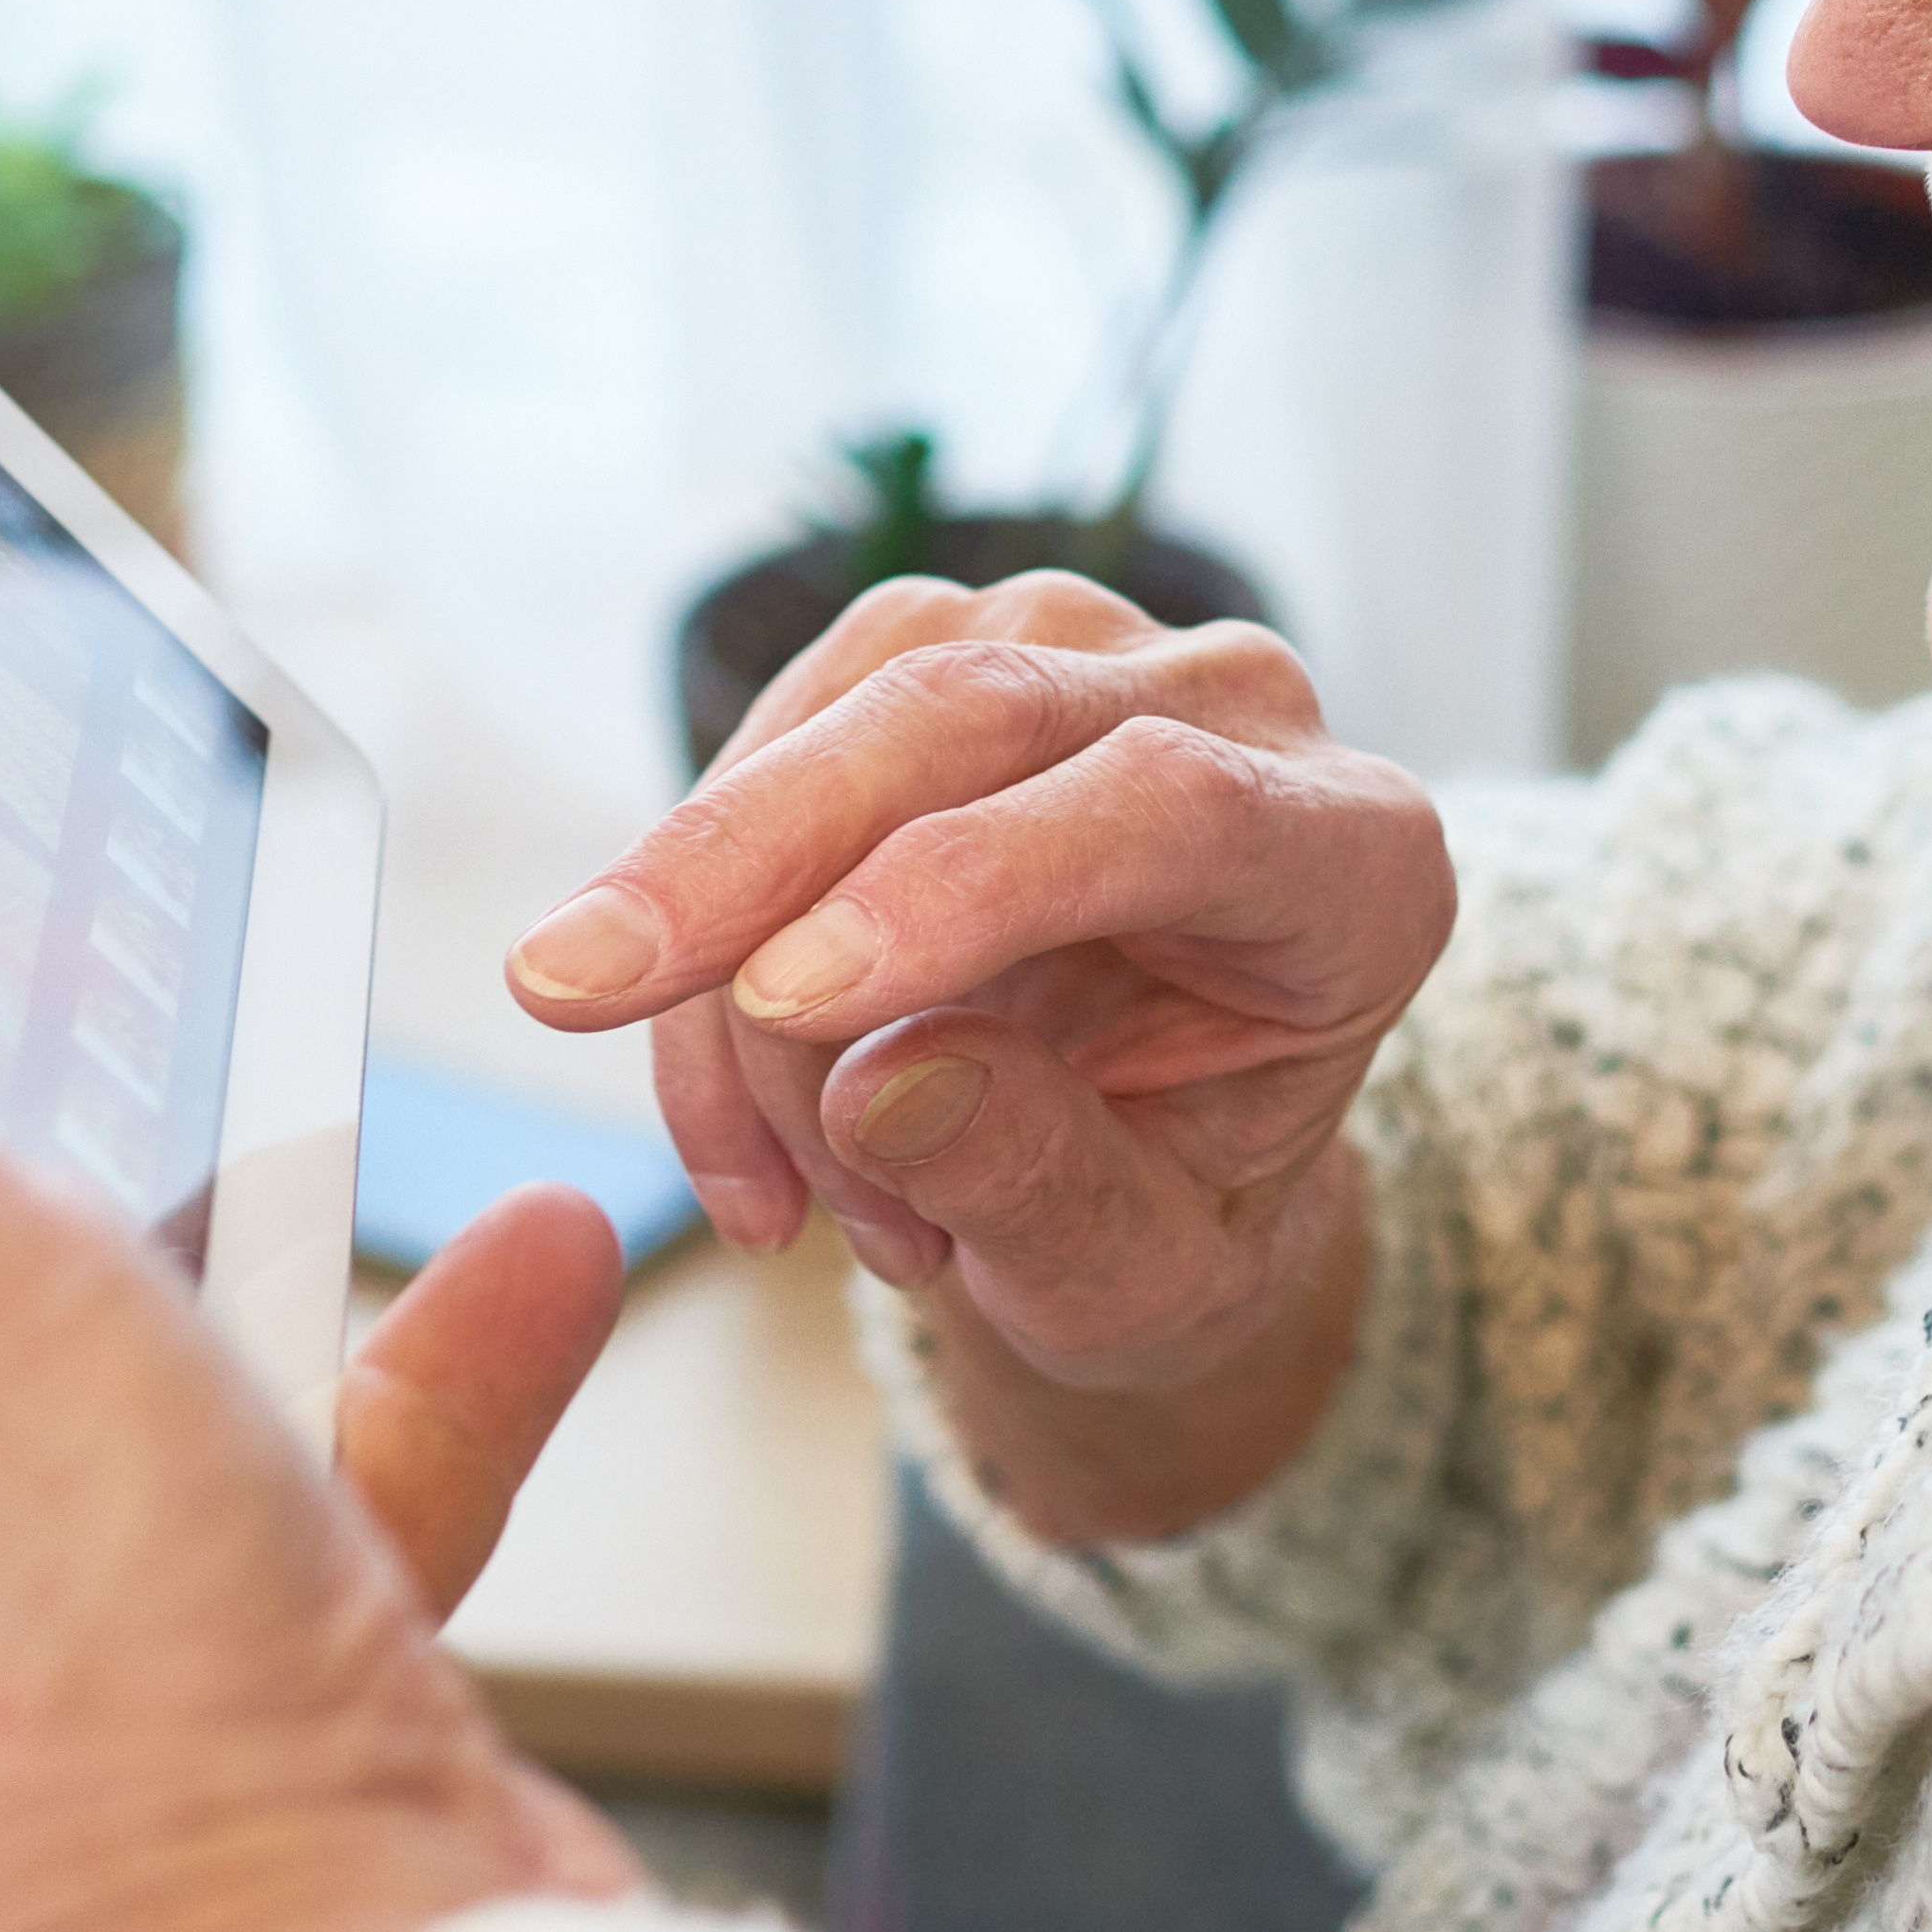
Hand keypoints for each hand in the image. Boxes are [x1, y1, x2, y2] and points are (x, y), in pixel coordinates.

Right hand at [508, 574, 1448, 1536]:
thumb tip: (883, 1086)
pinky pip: (778, 744)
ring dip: (733, 952)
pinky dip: (710, 932)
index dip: (965, 885)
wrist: (1149, 1166)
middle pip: (977, 715)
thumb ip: (1044, 1186)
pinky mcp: (946, 655)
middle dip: (751, 856)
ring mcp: (1088, 656)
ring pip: (850, 715)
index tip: (791, 996)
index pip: (1169, 809)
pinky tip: (734, 1110)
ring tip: (773, 1197)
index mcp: (1356, 863)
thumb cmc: (1170, 1215)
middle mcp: (1241, 713)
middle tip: (575, 989)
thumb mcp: (1141, 1276)